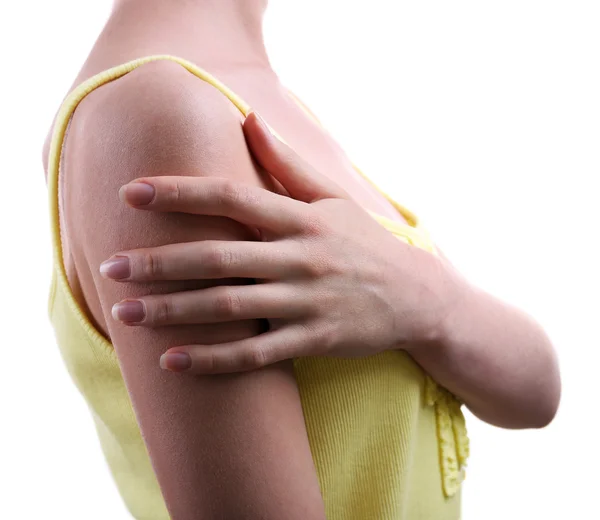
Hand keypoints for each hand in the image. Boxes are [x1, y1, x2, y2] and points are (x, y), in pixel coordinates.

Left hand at [100, 112, 459, 373]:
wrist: (419, 298)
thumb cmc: (368, 243)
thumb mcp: (333, 198)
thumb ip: (287, 163)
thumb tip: (249, 118)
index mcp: (302, 219)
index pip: (232, 198)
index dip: (180, 194)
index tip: (131, 193)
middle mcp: (302, 258)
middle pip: (219, 258)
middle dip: (159, 262)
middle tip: (111, 267)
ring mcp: (308, 302)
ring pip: (230, 308)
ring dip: (173, 311)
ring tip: (124, 314)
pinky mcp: (315, 341)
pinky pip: (257, 355)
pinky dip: (214, 360)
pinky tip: (173, 362)